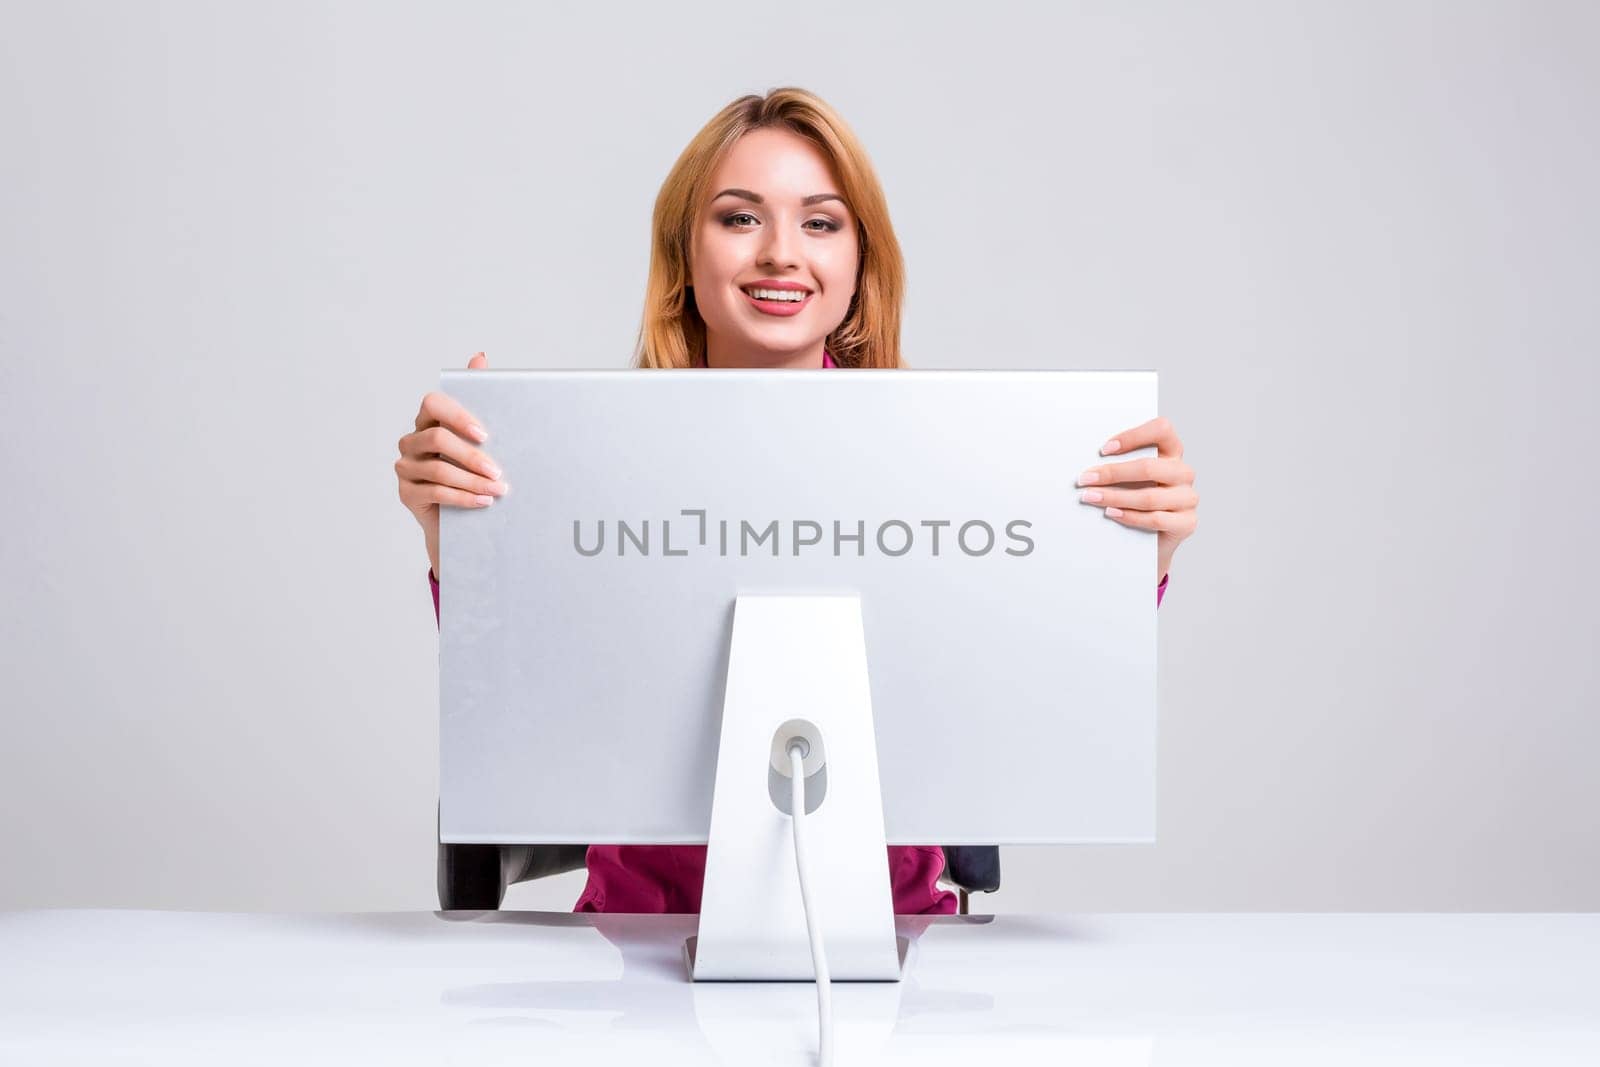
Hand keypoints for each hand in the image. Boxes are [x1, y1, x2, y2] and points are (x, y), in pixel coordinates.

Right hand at [395, 352, 508, 579]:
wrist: (464, 514)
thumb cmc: (474, 468)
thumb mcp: (483, 437)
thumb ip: (481, 399)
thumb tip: (479, 356)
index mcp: (429, 419)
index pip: (434, 404)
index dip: (458, 416)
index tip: (485, 434)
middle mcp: (412, 440)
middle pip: (437, 440)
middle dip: (472, 457)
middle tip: (499, 472)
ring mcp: (406, 466)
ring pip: (438, 469)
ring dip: (472, 481)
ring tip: (498, 491)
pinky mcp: (407, 492)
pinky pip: (434, 492)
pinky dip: (463, 498)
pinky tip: (484, 502)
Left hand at [1075, 416, 1197, 582]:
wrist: (1151, 538)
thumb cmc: (1135, 498)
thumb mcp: (1129, 478)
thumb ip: (1119, 465)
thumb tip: (1089, 465)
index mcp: (1172, 452)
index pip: (1162, 430)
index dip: (1134, 436)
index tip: (1104, 449)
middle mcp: (1183, 472)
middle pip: (1150, 467)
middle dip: (1113, 473)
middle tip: (1086, 478)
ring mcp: (1188, 498)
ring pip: (1149, 497)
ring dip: (1115, 497)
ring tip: (1091, 497)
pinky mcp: (1187, 522)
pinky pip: (1155, 519)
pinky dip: (1129, 516)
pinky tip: (1110, 513)